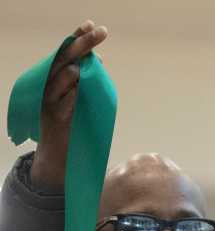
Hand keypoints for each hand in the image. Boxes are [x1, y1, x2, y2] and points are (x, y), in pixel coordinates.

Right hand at [29, 20, 108, 191]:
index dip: (78, 38)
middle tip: (100, 32)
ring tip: (91, 62)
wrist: (61, 156)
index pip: (66, 53)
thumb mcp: (82, 98)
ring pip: (62, 77)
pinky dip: (73, 92)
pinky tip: (81, 83)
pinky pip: (64, 100)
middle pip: (65, 59)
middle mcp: (49, 85)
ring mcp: (49, 100)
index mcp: (56, 78)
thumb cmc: (74, 125)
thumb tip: (98, 59)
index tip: (91, 24)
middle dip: (83, 45)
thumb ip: (86, 80)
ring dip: (77, 69)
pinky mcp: (53, 116)